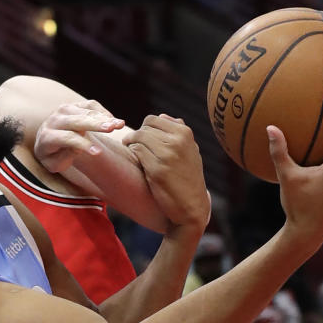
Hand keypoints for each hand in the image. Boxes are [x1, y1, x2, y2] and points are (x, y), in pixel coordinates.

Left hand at [34, 100, 124, 172]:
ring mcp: (64, 110)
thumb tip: (78, 148)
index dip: (82, 144)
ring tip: (120, 124)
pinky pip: (90, 105)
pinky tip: (113, 121)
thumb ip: (65, 157)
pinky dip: (102, 112)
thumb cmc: (53, 156)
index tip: (98, 153)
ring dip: (104, 118)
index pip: (67, 138)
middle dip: (95, 124)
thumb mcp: (55, 164)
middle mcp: (54, 120)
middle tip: (112, 128)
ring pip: (86, 112)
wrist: (46, 139)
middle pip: (77, 121)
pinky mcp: (74, 105)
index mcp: (47, 136)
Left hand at [123, 114, 210, 230]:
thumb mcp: (191, 151)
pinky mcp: (157, 169)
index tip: (142, 140)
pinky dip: (133, 155)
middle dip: (136, 137)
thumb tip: (163, 116)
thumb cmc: (188, 178)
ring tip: (134, 155)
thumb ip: (178, 131)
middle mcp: (177, 141)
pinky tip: (138, 164)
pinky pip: (136, 152)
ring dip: (131, 145)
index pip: (153, 119)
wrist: (191, 206)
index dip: (143, 129)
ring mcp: (167, 154)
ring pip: (138, 138)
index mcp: (185, 133)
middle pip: (143, 128)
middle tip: (135, 148)